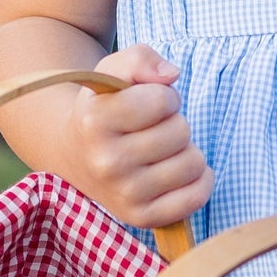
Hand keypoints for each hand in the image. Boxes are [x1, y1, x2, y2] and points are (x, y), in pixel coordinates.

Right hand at [68, 42, 212, 231]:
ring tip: (161, 150)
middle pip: (181, 131)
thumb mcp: (112, 70)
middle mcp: (106, 162)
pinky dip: (199, 180)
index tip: (147, 103)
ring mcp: (124, 194)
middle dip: (174, 123)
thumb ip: (141, 58)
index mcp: (95, 122)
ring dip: (185, 150)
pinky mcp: (141, 218)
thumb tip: (170, 76)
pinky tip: (177, 170)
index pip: (163, 99)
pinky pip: (197, 196)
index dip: (164, 96)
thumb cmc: (105, 108)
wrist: (76, 156)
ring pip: (193, 162)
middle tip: (153, 129)